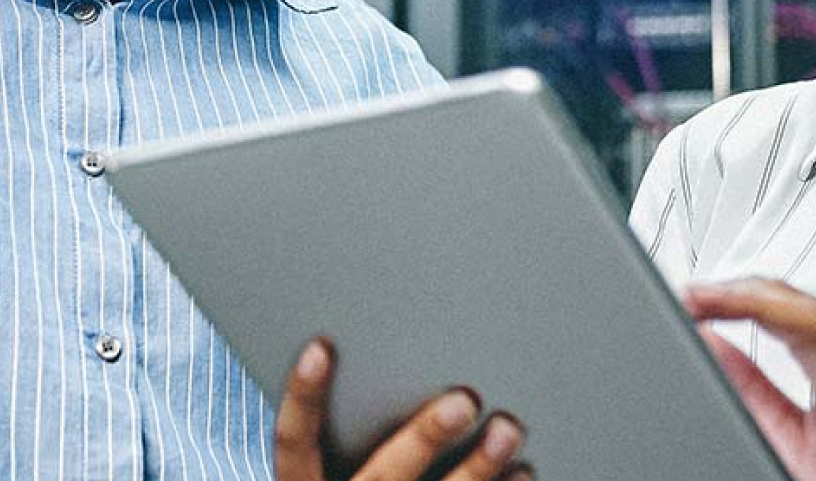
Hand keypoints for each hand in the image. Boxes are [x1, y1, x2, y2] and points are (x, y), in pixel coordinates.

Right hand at [274, 338, 530, 480]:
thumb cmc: (357, 480)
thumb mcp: (333, 466)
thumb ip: (349, 431)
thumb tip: (400, 359)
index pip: (293, 443)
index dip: (303, 396)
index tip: (320, 348)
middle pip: (381, 477)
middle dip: (423, 439)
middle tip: (462, 400)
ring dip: (476, 470)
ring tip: (507, 430)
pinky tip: (522, 472)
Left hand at [682, 274, 815, 480]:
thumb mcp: (790, 430)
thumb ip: (752, 388)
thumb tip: (710, 344)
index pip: (765, 314)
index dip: (722, 301)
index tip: (682, 300)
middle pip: (788, 308)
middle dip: (738, 295)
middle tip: (692, 294)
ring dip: (777, 304)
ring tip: (735, 293)